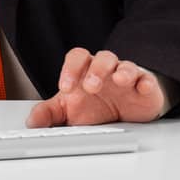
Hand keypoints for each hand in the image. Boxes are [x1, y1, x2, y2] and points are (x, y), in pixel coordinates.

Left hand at [26, 47, 166, 127]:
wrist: (124, 112)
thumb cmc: (95, 105)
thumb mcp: (69, 110)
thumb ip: (49, 113)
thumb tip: (31, 122)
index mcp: (85, 71)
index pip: (77, 58)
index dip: (70, 69)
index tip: (65, 87)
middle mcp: (106, 70)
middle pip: (102, 57)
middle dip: (96, 69)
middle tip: (90, 87)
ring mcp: (127, 77)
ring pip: (126, 65)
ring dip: (122, 72)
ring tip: (118, 80)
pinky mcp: (146, 87)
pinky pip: (147, 80)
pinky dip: (146, 83)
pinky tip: (142, 87)